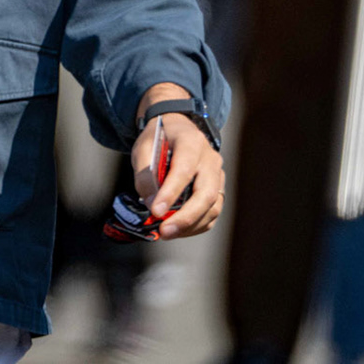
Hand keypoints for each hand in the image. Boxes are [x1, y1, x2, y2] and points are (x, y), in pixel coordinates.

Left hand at [130, 111, 224, 240]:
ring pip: (212, 207)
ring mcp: (218, 175)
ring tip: (167, 233)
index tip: (155, 211)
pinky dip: (196, 225)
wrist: (177, 130)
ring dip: (190, 225)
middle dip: (185, 217)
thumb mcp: (144, 147)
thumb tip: (150, 203)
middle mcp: (210, 158)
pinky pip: (212, 213)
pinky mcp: (218, 189)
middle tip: (164, 231)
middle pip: (206, 193)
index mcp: (191, 142)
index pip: (183, 170)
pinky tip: (178, 229)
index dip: (170, 193)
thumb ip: (144, 174)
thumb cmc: (160, 139)